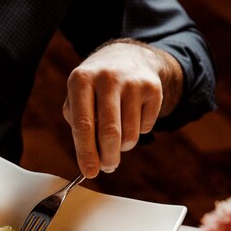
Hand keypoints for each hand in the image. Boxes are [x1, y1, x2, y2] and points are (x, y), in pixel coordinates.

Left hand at [63, 40, 182, 177]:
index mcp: (81, 80)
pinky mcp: (153, 87)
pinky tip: (132, 116)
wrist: (127, 57)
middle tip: (107, 168)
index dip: (86, 153)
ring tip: (117, 135)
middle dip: (108, 158)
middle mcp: (107, 78)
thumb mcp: (77, 99)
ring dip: (123, 146)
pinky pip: (146, 128)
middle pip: (110, 133)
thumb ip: (79, 128)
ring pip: (130, 135)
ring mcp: (132, 81)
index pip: (84, 125)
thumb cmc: (95, 89)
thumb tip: (92, 161)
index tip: (89, 173)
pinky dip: (138, 132)